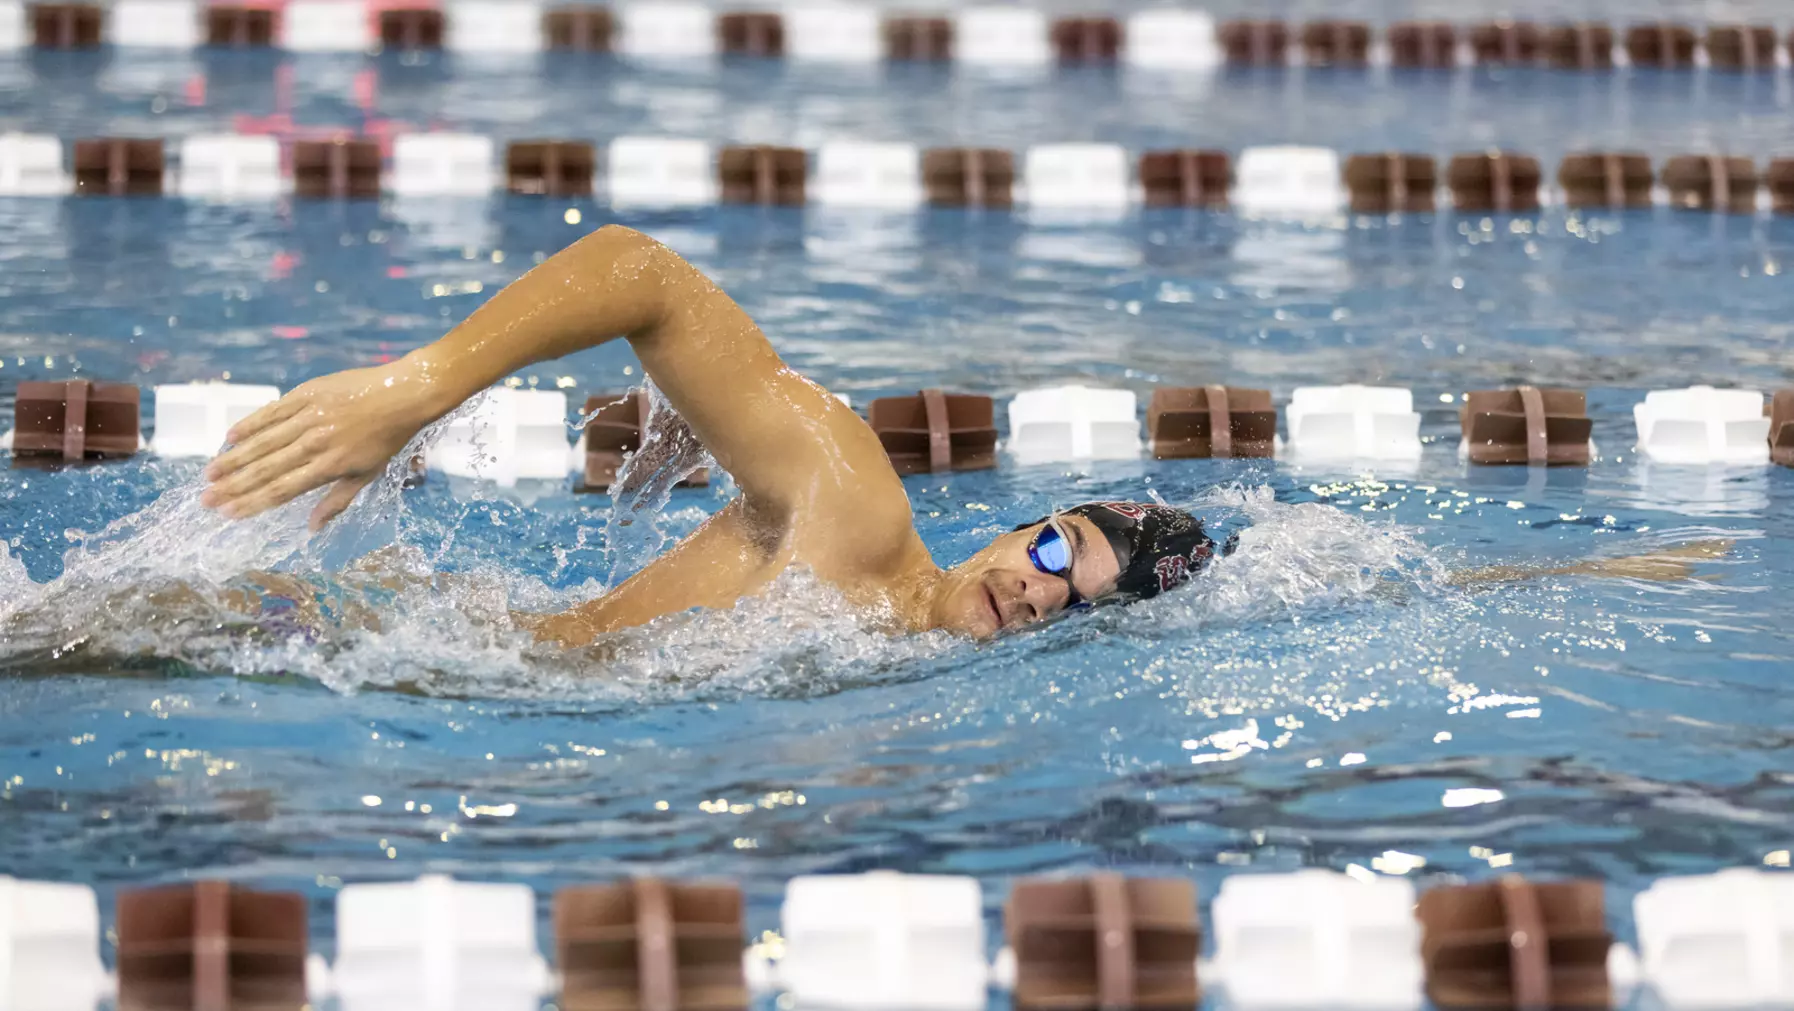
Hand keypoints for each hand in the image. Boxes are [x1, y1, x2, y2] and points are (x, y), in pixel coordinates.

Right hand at [201, 360, 441, 529]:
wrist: (402, 393)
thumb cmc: (387, 439)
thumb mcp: (368, 474)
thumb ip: (337, 500)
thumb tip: (312, 527)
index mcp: (330, 466)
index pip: (282, 490)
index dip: (253, 503)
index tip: (228, 513)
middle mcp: (315, 443)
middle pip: (265, 469)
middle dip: (233, 486)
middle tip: (206, 498)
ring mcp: (309, 417)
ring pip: (262, 441)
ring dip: (233, 458)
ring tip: (210, 473)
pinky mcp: (306, 394)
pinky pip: (271, 411)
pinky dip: (249, 424)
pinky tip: (229, 437)